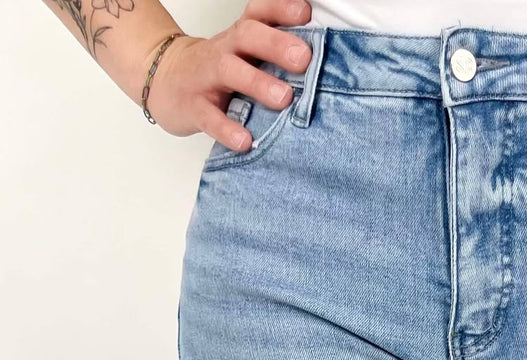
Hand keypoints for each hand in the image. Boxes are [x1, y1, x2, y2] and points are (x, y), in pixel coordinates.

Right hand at [144, 0, 312, 147]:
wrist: (164, 80)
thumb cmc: (218, 69)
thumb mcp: (245, 53)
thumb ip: (277, 53)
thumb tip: (323, 60)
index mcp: (241, 36)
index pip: (259, 12)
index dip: (280, 9)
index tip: (306, 14)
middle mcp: (225, 49)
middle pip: (248, 36)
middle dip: (276, 44)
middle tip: (303, 59)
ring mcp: (207, 77)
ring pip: (230, 71)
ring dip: (258, 83)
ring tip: (284, 98)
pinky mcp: (193, 106)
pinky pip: (209, 116)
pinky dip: (227, 129)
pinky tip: (245, 141)